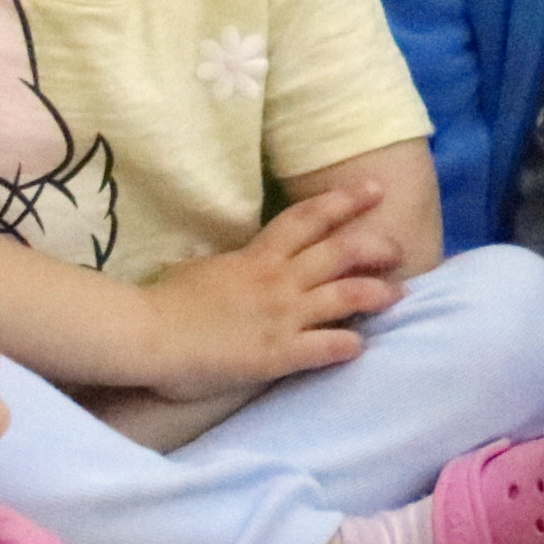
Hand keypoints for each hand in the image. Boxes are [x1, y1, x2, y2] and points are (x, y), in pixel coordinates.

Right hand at [134, 181, 404, 402]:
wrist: (144, 336)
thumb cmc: (162, 303)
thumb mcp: (197, 269)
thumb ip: (226, 264)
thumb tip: (230, 260)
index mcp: (257, 257)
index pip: (307, 219)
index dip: (343, 202)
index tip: (373, 191)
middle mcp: (278, 280)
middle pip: (340, 251)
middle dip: (376, 246)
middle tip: (400, 247)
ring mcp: (282, 315)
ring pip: (345, 295)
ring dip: (377, 293)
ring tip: (399, 293)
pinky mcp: (279, 353)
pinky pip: (326, 346)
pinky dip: (348, 346)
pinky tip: (362, 347)